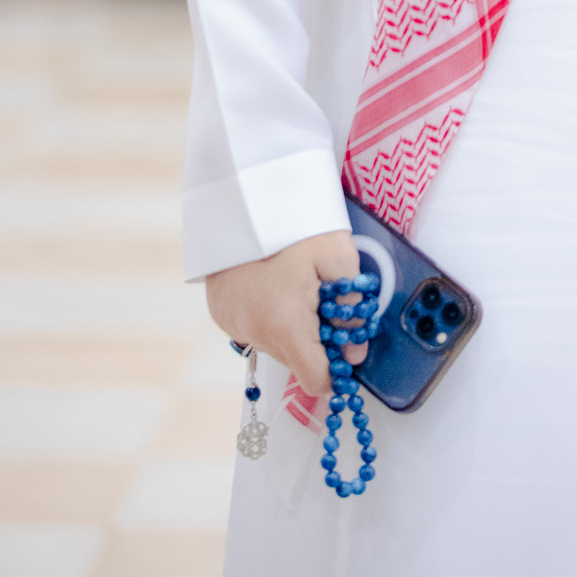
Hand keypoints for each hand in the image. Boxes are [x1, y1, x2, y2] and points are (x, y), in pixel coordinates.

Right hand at [205, 231, 364, 398]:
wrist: (245, 196)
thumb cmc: (296, 224)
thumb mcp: (339, 255)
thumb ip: (353, 308)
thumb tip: (355, 352)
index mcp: (286, 324)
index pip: (315, 380)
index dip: (336, 372)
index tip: (346, 352)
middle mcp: (255, 332)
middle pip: (296, 362)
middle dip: (315, 343)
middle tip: (325, 304)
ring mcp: (233, 324)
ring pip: (275, 347)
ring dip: (292, 329)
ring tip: (297, 288)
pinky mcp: (220, 314)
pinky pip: (254, 331)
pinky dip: (269, 318)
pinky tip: (275, 286)